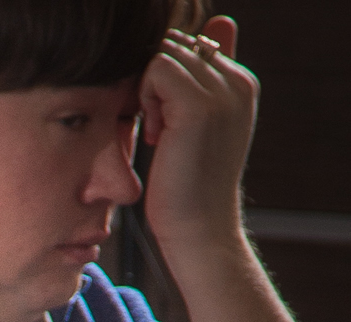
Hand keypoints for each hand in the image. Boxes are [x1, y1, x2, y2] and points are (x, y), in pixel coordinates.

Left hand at [140, 18, 257, 262]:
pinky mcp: (199, 105)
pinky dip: (145, 98)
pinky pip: (156, 68)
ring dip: (148, 92)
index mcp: (241, 84)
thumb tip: (217, 25)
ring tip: (158, 133)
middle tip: (158, 131)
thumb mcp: (197, 129)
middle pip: (176, 47)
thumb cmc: (189, 189)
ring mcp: (222, 92)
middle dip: (154, 84)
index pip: (190, 47)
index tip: (166, 126)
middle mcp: (238, 81)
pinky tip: (154, 134)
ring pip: (165, 54)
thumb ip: (201, 83)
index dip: (165, 82)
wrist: (199, 231)